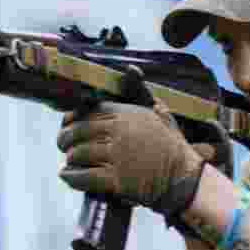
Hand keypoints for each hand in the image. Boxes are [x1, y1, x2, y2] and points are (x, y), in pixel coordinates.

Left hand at [57, 102, 203, 210]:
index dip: (72, 118)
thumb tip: (131, 69)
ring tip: (69, 163)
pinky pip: (84, 176)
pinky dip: (72, 177)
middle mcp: (120, 132)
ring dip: (70, 159)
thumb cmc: (174, 148)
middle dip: (66, 139)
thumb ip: (142, 94)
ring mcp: (117, 156)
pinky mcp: (117, 180)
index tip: (67, 124)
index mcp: (128, 114)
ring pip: (79, 154)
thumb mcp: (161, 114)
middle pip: (79, 132)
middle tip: (64, 145)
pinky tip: (67, 176)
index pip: (88, 111)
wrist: (185, 179)